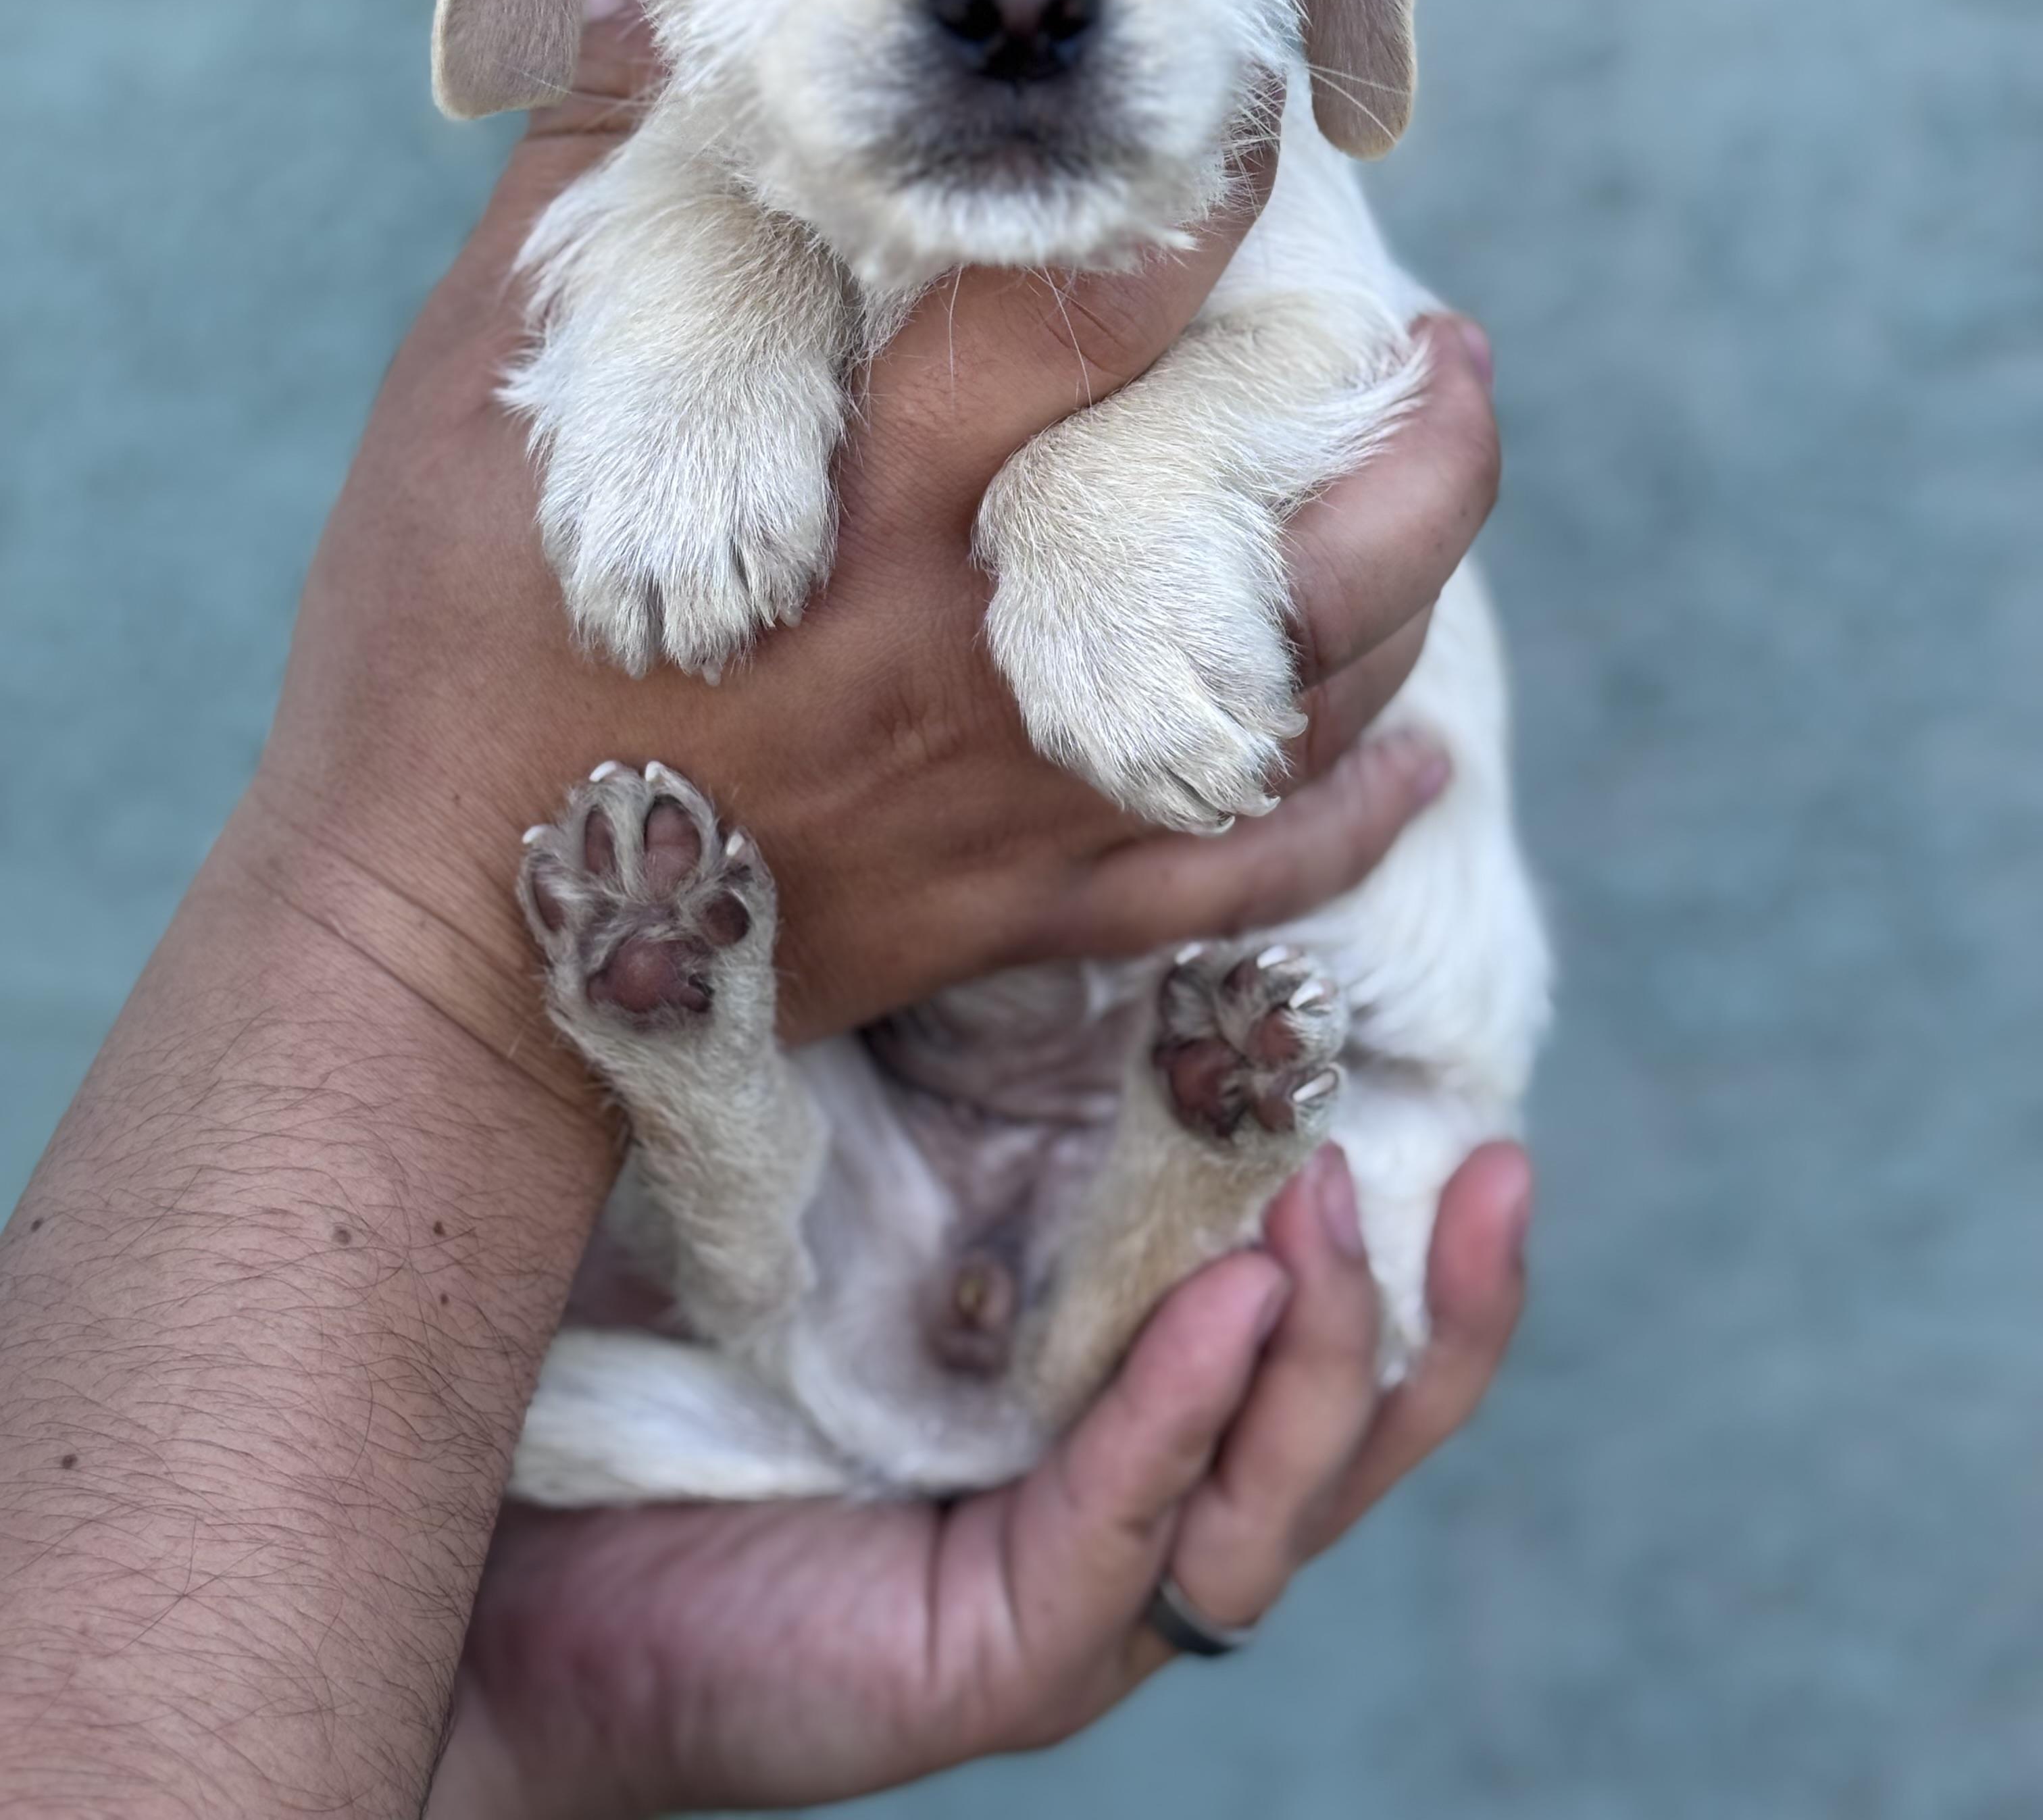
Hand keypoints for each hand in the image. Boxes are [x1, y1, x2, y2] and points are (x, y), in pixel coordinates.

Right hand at [251, 0, 1501, 1041]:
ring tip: (1444, 483)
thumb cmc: (445, 658)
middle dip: (1384, 422)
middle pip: (1266, 534)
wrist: (442, 951)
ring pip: (1295, 702)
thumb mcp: (481, 391)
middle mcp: (981, 651)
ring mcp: (1021, 800)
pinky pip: (1233, 882)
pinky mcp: (1019, 912)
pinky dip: (1343, 819)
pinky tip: (1416, 761)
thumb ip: (599, 186)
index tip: (1261, 112)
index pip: (1078, 319)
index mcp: (866, 503)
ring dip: (1404, 586)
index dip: (1196, 202)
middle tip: (1447, 337)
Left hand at [430, 1142, 1530, 1818]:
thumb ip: (964, 1111)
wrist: (506, 1557)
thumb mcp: (853, 1207)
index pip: (1322, 1346)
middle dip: (1438, 1313)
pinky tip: (1224, 1306)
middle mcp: (1128, 1512)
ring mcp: (1075, 1604)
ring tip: (1331, 1207)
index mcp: (1122, 1413)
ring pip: (1273, 1507)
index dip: (1428, 1254)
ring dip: (1329, 1357)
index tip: (1489, 1120)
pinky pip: (1123, 1540)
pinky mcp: (994, 1662)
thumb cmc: (675, 1357)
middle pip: (1354, 1442)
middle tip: (1490, 1168)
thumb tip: (1030, 888)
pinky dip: (1181, 1418)